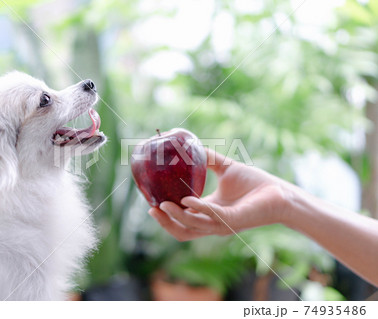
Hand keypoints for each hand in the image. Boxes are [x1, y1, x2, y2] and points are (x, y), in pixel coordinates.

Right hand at [148, 148, 290, 240]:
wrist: (279, 192)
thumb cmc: (254, 183)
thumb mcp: (224, 168)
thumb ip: (206, 160)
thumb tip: (189, 146)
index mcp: (208, 213)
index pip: (182, 221)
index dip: (166, 216)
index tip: (151, 203)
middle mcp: (213, 223)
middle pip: (183, 232)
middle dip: (165, 223)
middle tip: (152, 210)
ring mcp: (223, 224)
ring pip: (193, 228)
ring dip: (176, 218)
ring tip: (162, 206)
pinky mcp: (234, 220)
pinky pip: (212, 216)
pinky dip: (197, 209)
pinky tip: (186, 199)